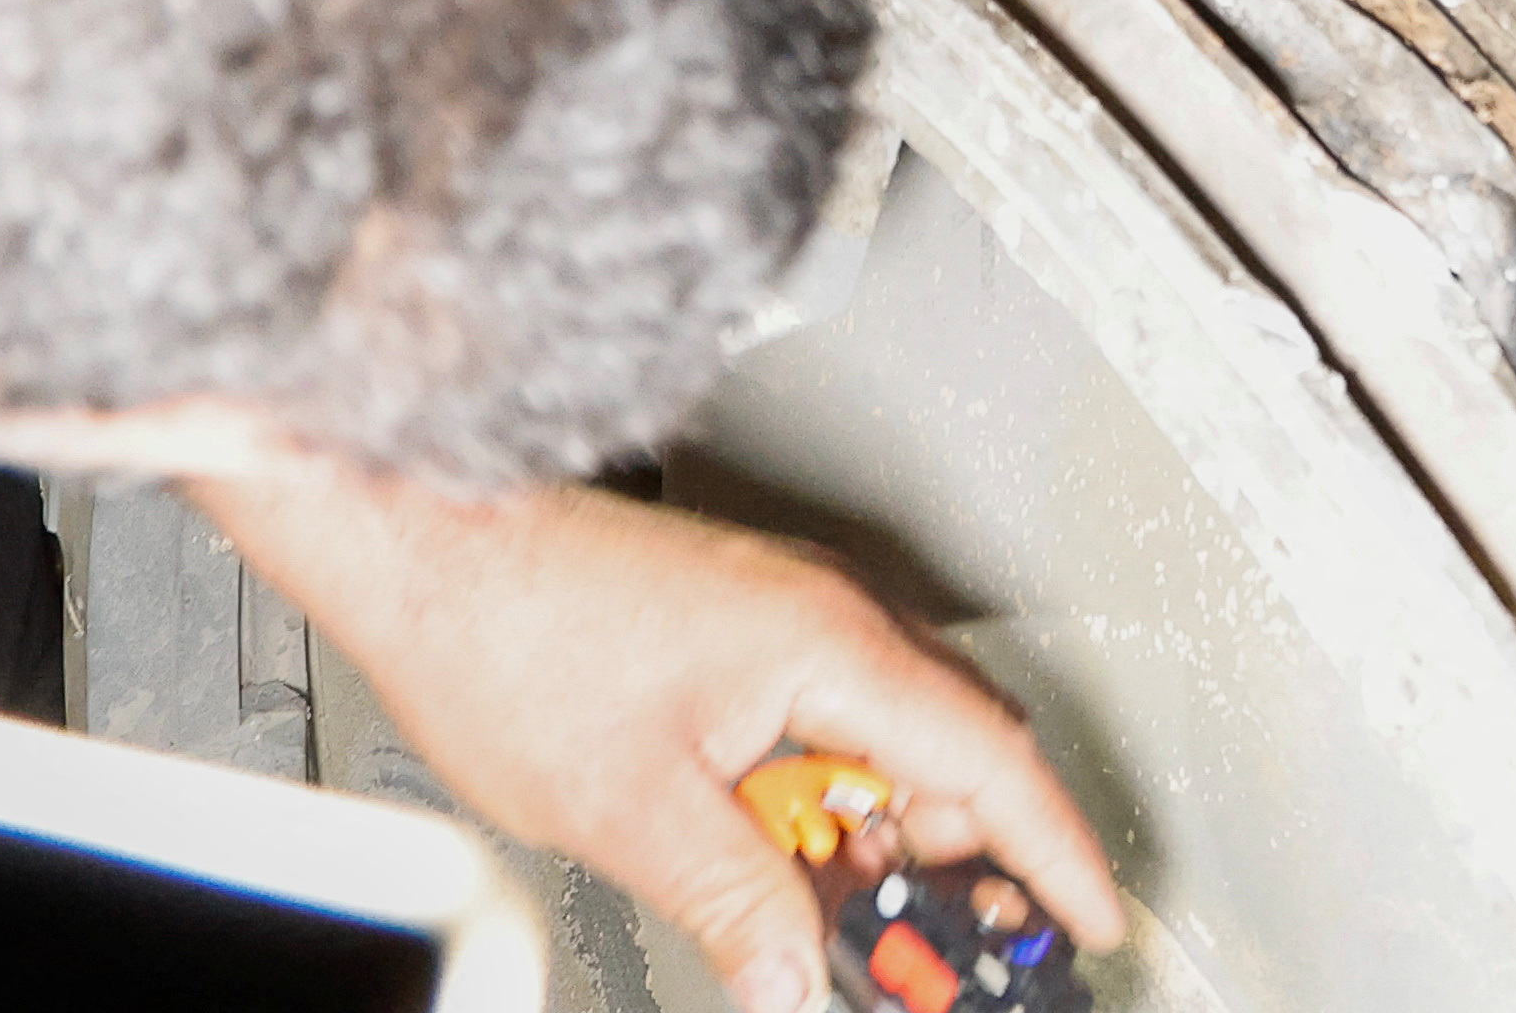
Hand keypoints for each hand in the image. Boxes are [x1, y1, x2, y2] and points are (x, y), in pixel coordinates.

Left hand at [186, 469, 1123, 1006]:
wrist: (427, 545)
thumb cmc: (511, 634)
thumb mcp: (633, 813)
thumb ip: (739, 905)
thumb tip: (800, 981)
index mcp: (827, 645)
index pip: (989, 762)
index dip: (1051, 852)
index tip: (1088, 918)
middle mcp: (826, 617)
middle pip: (956, 751)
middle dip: (965, 858)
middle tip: (942, 951)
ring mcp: (786, 616)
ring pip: (890, 738)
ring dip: (883, 831)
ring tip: (836, 914)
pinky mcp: (745, 627)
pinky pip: (832, 718)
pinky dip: (831, 794)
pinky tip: (778, 851)